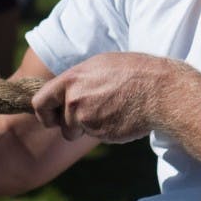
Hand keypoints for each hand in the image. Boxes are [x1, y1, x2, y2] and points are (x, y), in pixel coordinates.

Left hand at [31, 52, 182, 142]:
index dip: (43, 112)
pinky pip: (95, 135)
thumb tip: (69, 90)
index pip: (40, 101)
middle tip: (81, 120)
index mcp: (73, 78)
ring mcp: (87, 118)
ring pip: (76, 132)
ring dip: (88, 128)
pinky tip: (120, 117)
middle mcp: (75, 99)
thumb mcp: (103, 65)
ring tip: (110, 111)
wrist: (160, 91)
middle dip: (67, 124)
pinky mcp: (100, 133)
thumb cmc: (137, 72)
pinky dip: (105, 130)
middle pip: (58, 121)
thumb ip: (81, 80)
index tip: (50, 116)